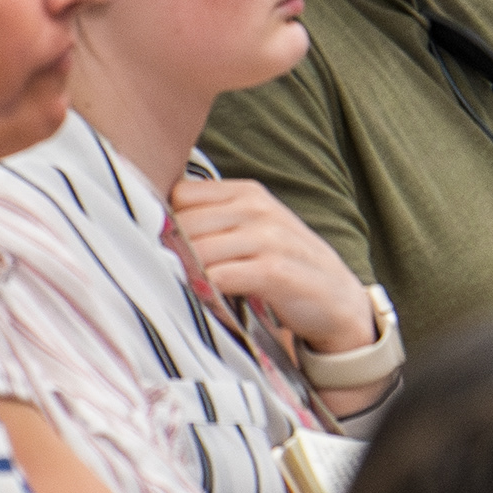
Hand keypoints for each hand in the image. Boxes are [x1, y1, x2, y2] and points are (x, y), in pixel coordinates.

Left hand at [169, 176, 377, 355]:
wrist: (337, 300)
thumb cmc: (284, 266)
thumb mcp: (252, 231)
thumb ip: (213, 222)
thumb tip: (154, 228)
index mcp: (248, 192)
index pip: (181, 195)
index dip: (171, 223)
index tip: (173, 248)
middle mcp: (258, 208)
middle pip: (184, 223)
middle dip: (175, 252)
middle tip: (179, 275)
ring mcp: (269, 238)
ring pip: (198, 250)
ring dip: (190, 273)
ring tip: (194, 288)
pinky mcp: (276, 272)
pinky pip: (220, 276)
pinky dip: (208, 289)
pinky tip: (214, 299)